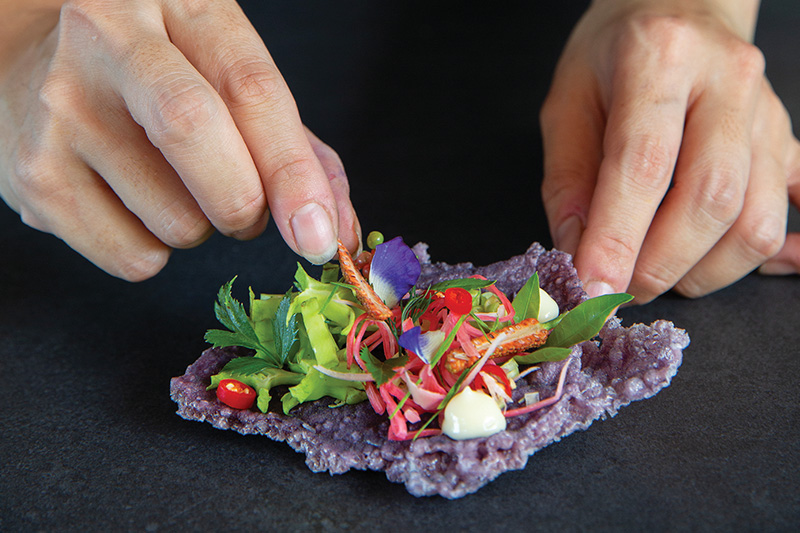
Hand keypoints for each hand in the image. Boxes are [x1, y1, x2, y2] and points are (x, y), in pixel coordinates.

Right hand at [0, 0, 359, 280]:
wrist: (34, 60)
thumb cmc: (160, 74)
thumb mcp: (230, 77)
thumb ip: (295, 146)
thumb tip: (335, 231)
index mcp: (180, 4)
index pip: (249, 88)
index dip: (294, 172)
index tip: (320, 235)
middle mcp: (107, 41)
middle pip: (197, 136)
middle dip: (246, 204)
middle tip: (246, 209)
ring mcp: (58, 108)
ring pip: (174, 219)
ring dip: (199, 226)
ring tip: (169, 183)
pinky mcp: (32, 177)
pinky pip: (133, 257)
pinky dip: (155, 250)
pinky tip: (130, 203)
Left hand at [540, 0, 799, 302]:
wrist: (680, 6)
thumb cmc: (614, 55)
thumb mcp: (566, 103)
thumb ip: (567, 181)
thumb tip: (578, 254)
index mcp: (659, 58)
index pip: (642, 164)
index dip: (616, 239)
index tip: (592, 288)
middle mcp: (727, 82)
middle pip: (710, 199)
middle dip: (659, 264)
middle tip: (620, 286)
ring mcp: (767, 114)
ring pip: (755, 221)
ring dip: (702, 272)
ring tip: (656, 271)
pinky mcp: (788, 142)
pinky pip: (792, 212)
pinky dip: (765, 257)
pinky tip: (721, 264)